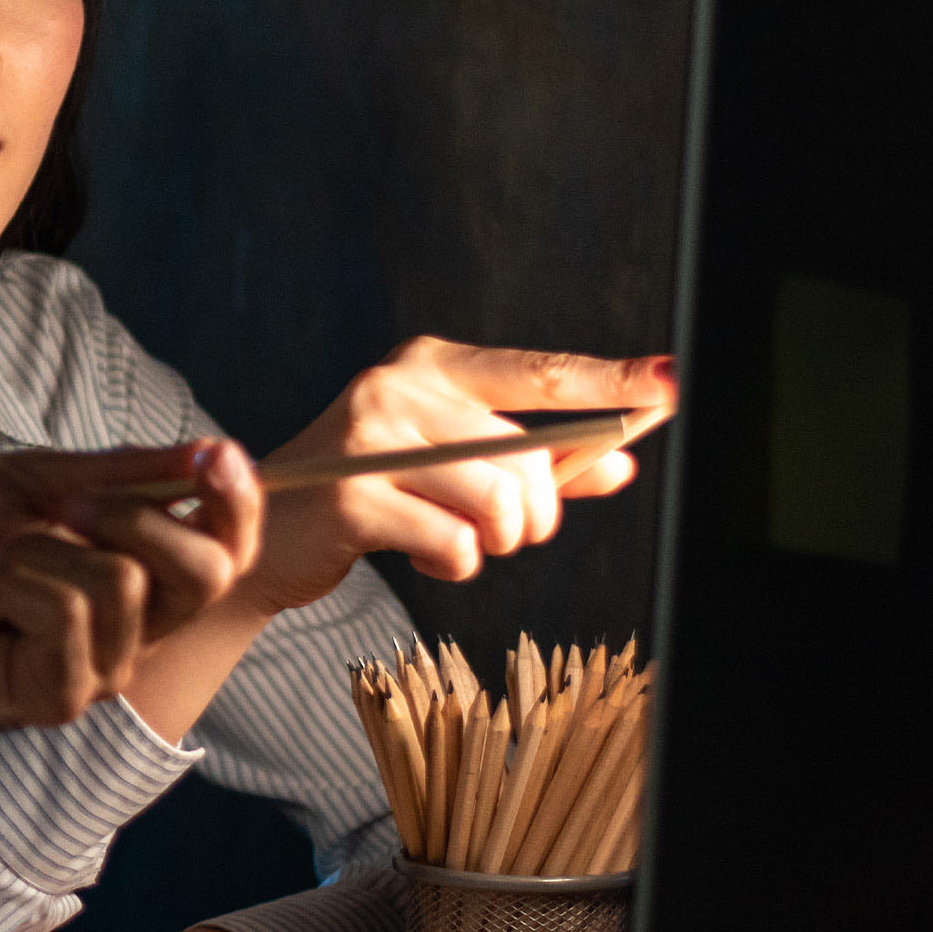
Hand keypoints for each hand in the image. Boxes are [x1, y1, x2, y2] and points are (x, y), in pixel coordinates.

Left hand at [0, 441, 259, 824]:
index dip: (238, 499)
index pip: (229, 543)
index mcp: (137, 563)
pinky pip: (73, 620)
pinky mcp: (61, 696)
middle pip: (211, 572)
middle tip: (64, 505)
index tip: (215, 455)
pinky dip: (18, 586)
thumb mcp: (28, 480)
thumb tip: (210, 449)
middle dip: (138, 516)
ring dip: (43, 552)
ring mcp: (103, 665)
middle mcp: (137, 622)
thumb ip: (117, 472)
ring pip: (129, 586)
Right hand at [236, 339, 676, 609]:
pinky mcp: (351, 498)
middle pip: (526, 460)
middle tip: (504, 534)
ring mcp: (368, 440)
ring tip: (457, 542)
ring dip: (494, 543)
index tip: (672, 384)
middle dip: (533, 515)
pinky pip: (454, 545)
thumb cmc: (367, 495)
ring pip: (496, 504)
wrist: (260, 535)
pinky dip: (454, 566)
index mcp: (429, 365)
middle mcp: (397, 388)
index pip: (538, 372)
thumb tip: (619, 462)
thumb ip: (535, 462)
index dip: (610, 382)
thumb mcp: (453, 467)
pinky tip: (419, 556)